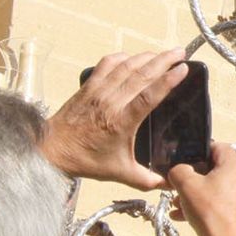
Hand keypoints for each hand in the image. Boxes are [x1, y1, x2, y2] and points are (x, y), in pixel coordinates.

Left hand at [45, 50, 187, 189]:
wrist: (53, 150)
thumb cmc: (86, 160)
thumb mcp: (120, 174)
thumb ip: (148, 179)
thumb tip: (171, 183)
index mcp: (121, 122)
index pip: (148, 95)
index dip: (167, 80)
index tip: (183, 69)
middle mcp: (110, 101)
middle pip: (141, 74)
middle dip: (163, 60)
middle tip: (180, 53)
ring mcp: (98, 91)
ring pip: (126, 66)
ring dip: (146, 56)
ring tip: (163, 53)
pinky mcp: (88, 86)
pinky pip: (107, 64)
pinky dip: (122, 57)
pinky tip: (132, 57)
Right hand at [167, 142, 235, 235]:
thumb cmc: (209, 211)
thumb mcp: (186, 184)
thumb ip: (178, 170)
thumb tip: (179, 170)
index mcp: (234, 166)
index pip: (218, 147)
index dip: (199, 150)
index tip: (184, 159)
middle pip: (214, 168)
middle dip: (192, 175)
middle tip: (177, 182)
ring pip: (213, 187)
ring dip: (193, 192)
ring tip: (176, 201)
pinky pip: (217, 202)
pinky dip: (200, 205)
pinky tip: (181, 215)